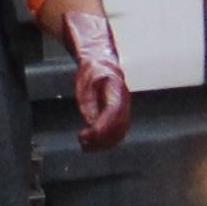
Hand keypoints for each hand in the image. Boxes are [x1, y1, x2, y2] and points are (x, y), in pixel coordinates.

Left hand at [63, 8, 132, 151]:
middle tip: (83, 142)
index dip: (101, 128)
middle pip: (118, 127)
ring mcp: (123, 109)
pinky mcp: (118, 114)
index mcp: (116, 91)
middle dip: (101, 139)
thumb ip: (88, 100)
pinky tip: (91, 143)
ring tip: (85, 144)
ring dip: (102, 143)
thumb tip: (90, 119)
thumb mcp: (85, 81)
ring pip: (118, 132)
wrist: (102, 61)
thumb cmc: (93, 69)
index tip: (86, 135)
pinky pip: (116, 132)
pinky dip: (104, 141)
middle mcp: (123, 102)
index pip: (113, 114)